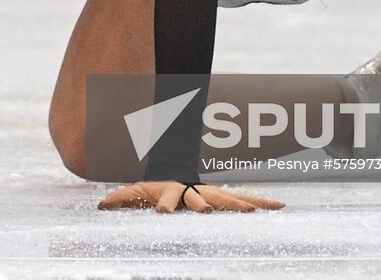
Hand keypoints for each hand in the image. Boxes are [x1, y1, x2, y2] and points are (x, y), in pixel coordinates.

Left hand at [97, 181, 285, 213]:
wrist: (179, 168)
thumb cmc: (157, 187)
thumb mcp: (137, 192)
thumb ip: (120, 198)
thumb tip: (99, 206)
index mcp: (172, 192)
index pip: (168, 199)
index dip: (166, 205)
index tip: (164, 213)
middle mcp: (195, 192)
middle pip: (202, 200)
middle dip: (207, 206)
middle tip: (210, 212)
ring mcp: (212, 194)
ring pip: (229, 199)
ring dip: (241, 206)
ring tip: (256, 213)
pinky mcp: (226, 198)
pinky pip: (248, 200)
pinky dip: (265, 203)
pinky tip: (281, 207)